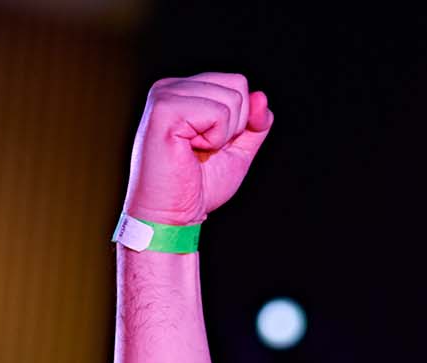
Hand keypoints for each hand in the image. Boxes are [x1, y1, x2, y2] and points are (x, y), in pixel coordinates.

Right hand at [122, 73, 273, 226]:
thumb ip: (254, 124)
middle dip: (235, 126)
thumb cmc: (197, 186)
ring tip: (195, 151)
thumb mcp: (237, 150)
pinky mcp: (165, 109)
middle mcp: (171, 87)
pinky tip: (189, 151)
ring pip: (232, 99)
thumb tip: (261, 96)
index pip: (236, 82)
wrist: (171, 216)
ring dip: (223, 135)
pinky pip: (219, 113)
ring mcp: (165, 95)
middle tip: (204, 150)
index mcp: (183, 91)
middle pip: (238, 85)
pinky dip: (214, 139)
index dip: (243, 118)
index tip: (215, 145)